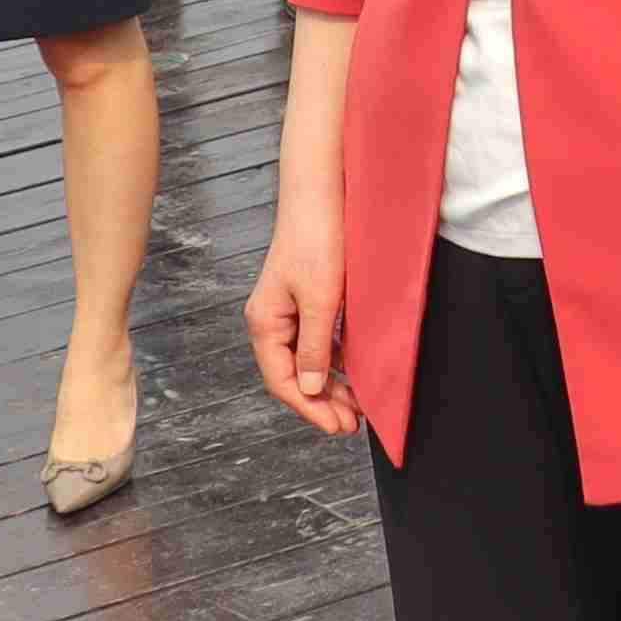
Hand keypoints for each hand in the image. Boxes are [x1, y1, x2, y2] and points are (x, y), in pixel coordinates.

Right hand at [244, 197, 360, 438]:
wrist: (322, 194)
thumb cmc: (318, 241)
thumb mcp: (320, 301)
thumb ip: (315, 348)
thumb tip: (310, 388)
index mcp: (265, 323)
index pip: (282, 381)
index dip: (310, 408)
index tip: (336, 426)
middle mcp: (272, 320)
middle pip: (294, 375)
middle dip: (323, 402)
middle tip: (352, 425)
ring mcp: (289, 310)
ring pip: (308, 360)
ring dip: (332, 385)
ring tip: (356, 407)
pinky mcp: (308, 299)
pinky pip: (319, 341)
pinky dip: (336, 360)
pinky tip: (354, 373)